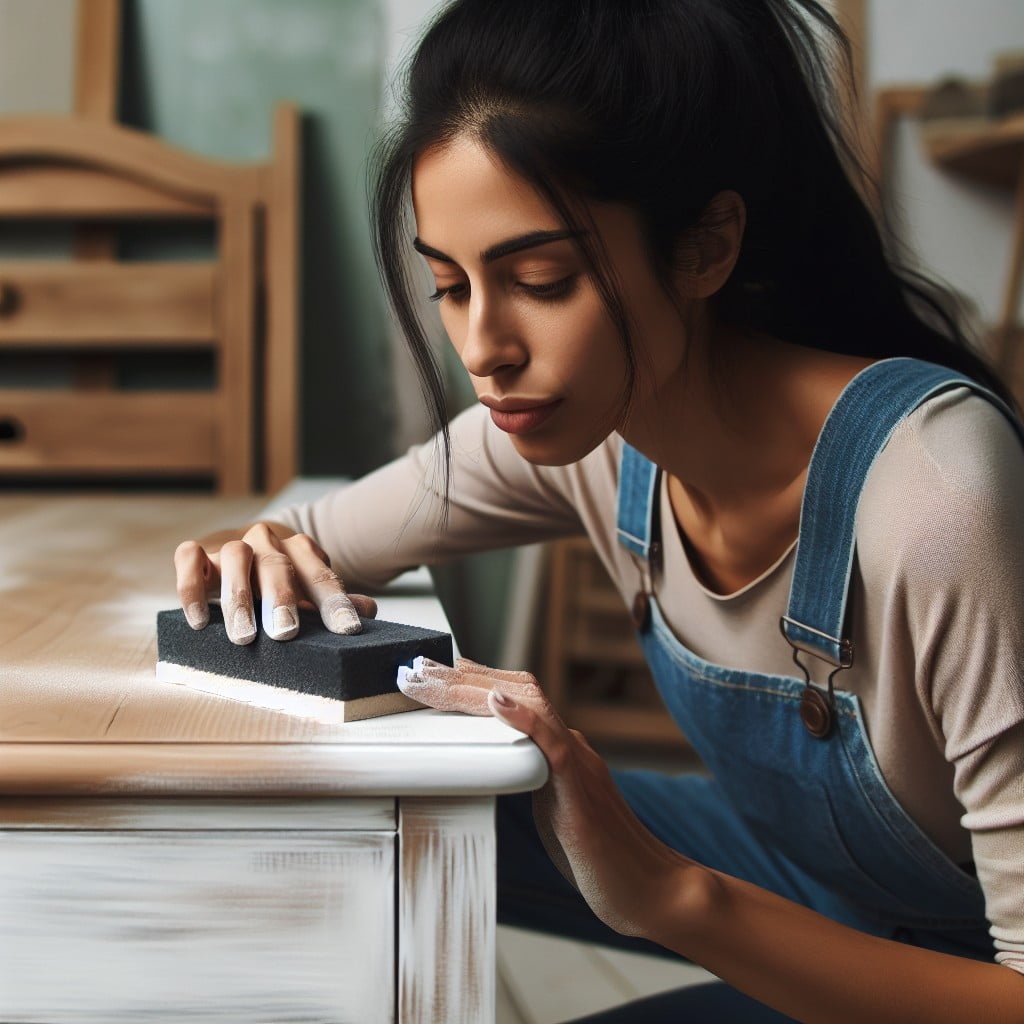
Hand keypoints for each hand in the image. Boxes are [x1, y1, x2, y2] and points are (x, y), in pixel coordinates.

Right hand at [173, 522, 377, 644]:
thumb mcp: (307, 594)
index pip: (322, 576)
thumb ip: (333, 602)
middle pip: (278, 565)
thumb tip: (368, 611)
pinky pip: (189, 559)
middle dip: (282, 599)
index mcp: (301, 551)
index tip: (346, 630)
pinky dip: (191, 588)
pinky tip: (199, 622)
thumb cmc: (281, 584)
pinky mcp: (197, 552)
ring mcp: (231, 545)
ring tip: (243, 638)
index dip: (335, 603)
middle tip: (286, 633)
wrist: (242, 552)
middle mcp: (267, 542)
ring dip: (238, 598)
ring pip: (236, 557)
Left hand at [397, 656, 691, 939]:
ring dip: (476, 689)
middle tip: (417, 669)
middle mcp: (570, 744)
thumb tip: (498, 770)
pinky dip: (525, 718)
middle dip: (463, 678)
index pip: (516, 699)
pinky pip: (554, 743)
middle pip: (515, 690)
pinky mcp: (582, 789)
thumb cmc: (601, 859)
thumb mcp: (554, 812)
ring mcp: (578, 762)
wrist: (648, 889)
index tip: (435, 672)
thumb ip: (532, 782)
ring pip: (529, 704)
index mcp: (561, 749)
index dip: (475, 682)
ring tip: (436, 678)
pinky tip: (497, 702)